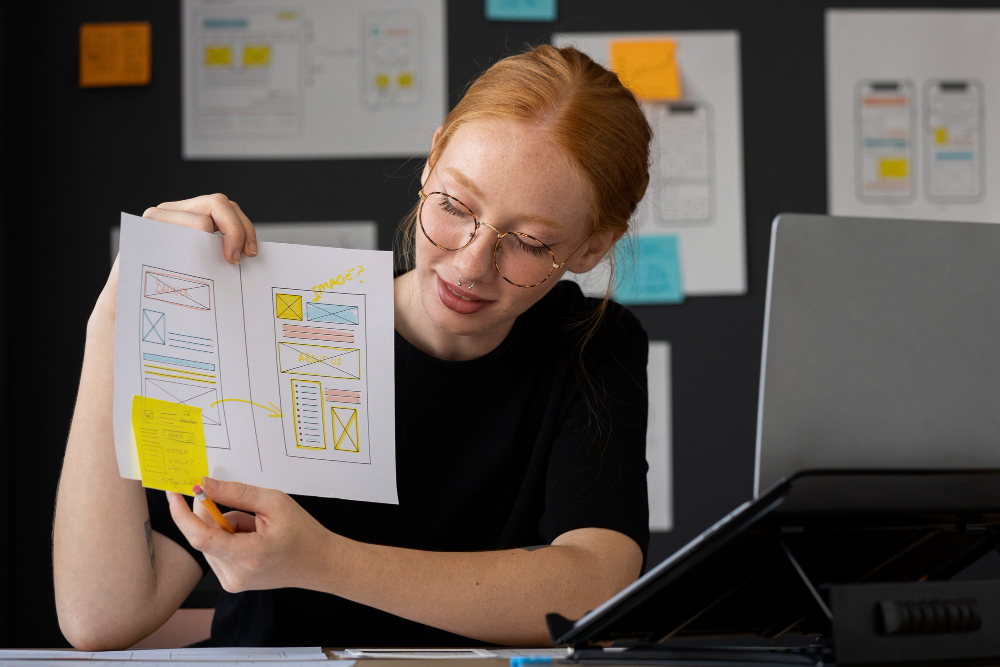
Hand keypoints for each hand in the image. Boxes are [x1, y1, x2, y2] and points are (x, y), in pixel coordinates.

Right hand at [94, 194, 258, 323]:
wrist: (129, 303)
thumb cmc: (170, 287)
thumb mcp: (201, 265)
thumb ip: (218, 252)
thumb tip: (253, 259)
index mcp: (193, 214)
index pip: (227, 207)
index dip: (244, 228)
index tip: (250, 254)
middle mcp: (176, 210)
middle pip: (219, 203)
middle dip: (237, 230)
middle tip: (239, 259)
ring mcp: (159, 216)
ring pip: (202, 219)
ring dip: (216, 242)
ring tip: (220, 264)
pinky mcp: (145, 227)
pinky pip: (178, 233)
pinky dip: (193, 249)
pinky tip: (197, 266)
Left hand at [166, 477, 335, 592]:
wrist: (318, 562)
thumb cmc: (302, 533)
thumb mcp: (274, 502)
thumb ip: (236, 493)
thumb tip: (205, 485)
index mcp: (248, 555)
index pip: (201, 537)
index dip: (182, 514)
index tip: (174, 493)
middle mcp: (235, 575)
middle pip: (204, 535)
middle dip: (218, 515)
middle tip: (244, 507)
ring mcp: (232, 582)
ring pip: (209, 542)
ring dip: (225, 527)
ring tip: (257, 528)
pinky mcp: (231, 583)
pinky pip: (216, 551)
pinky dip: (228, 538)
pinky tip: (252, 539)